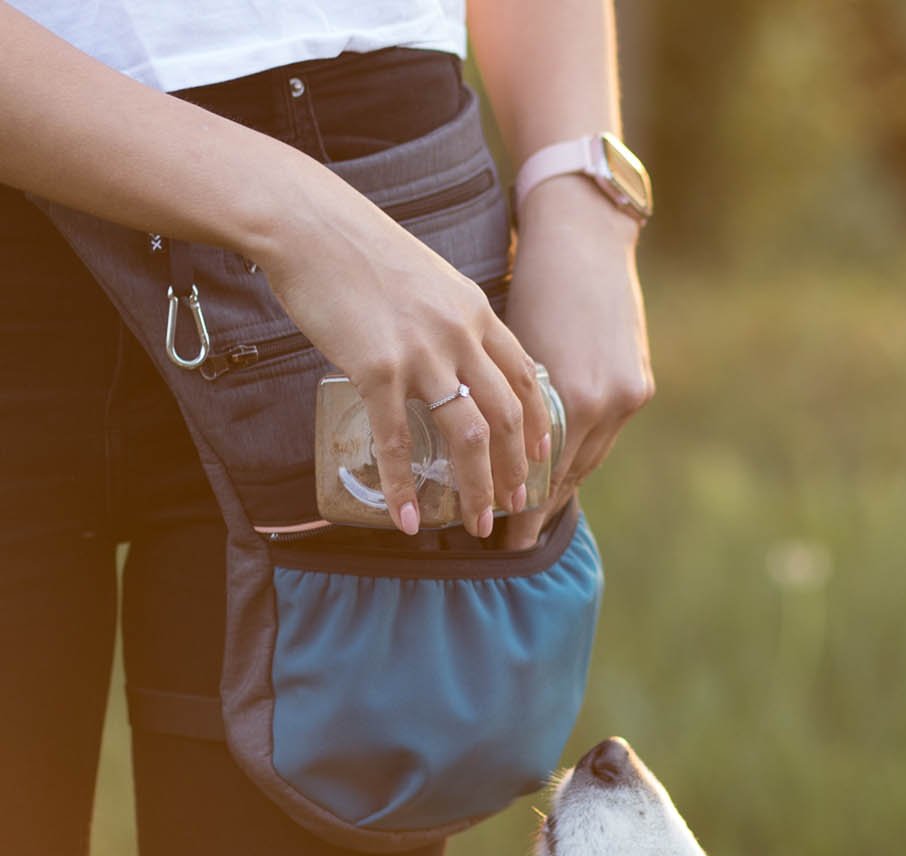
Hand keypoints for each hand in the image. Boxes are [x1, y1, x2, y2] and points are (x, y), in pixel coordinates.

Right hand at [260, 179, 551, 535]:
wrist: (309, 224)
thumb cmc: (359, 250)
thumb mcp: (427, 279)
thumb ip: (449, 318)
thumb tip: (451, 355)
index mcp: (475, 312)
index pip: (525, 377)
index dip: (538, 424)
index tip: (543, 457)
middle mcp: (460, 335)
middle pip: (507, 416)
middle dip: (517, 471)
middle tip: (515, 506)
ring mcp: (421, 354)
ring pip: (468, 436)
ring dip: (476, 490)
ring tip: (476, 526)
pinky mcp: (377, 369)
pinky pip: (396, 441)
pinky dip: (403, 486)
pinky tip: (406, 519)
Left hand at [500, 174, 654, 548]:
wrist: (586, 237)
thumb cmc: (531, 281)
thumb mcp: (509, 346)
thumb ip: (505, 399)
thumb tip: (476, 444)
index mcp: (569, 395)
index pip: (544, 476)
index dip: (523, 510)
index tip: (500, 535)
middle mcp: (605, 402)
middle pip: (570, 477)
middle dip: (540, 508)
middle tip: (511, 538)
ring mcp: (627, 395)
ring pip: (591, 458)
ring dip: (562, 484)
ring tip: (533, 511)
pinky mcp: (640, 383)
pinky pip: (606, 434)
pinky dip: (582, 451)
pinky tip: (561, 467)